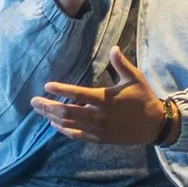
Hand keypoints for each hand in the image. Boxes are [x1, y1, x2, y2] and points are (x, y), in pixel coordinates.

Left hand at [33, 48, 170, 144]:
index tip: (47, 86)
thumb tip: (114, 47)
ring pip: (68, 124)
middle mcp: (98, 116)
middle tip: (33, 101)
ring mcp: (97, 129)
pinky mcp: (98, 138)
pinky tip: (54, 124)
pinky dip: (63, 129)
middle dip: (47, 106)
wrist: (154, 126)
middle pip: (66, 112)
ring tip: (39, 110)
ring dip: (51, 117)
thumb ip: (121, 64)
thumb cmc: (143, 99)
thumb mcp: (134, 78)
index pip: (78, 94)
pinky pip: (76, 135)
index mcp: (105, 99)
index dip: (61, 90)